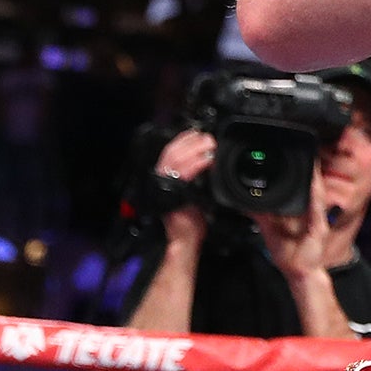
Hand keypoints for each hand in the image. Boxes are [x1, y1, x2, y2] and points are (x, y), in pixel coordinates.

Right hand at [152, 130, 214, 250]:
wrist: (185, 238)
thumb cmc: (190, 219)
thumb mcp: (193, 193)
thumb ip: (196, 177)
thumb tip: (209, 161)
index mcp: (164, 178)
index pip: (170, 151)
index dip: (183, 139)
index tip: (198, 132)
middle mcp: (160, 180)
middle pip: (172, 151)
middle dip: (190, 141)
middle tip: (208, 138)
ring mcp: (164, 187)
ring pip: (176, 159)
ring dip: (195, 149)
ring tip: (210, 146)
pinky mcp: (172, 194)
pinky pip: (184, 174)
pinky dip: (196, 165)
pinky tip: (207, 161)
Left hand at [252, 166, 334, 280]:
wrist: (297, 270)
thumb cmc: (287, 251)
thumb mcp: (267, 228)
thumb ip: (258, 214)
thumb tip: (243, 202)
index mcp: (299, 210)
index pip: (299, 186)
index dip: (298, 171)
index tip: (291, 156)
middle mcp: (310, 211)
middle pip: (310, 185)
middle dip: (309, 168)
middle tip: (305, 151)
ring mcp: (316, 218)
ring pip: (316, 193)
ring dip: (315, 177)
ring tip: (312, 161)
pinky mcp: (319, 226)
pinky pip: (317, 209)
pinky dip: (316, 196)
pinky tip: (314, 185)